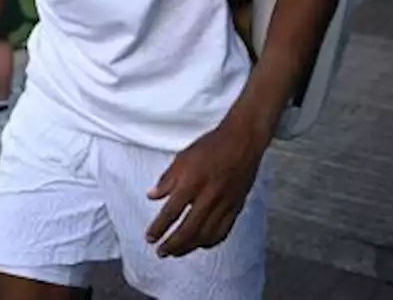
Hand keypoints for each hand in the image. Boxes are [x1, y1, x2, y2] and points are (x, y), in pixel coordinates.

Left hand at [145, 111, 268, 257]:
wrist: (242, 141)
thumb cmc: (211, 146)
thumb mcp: (183, 157)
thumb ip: (167, 179)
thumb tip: (151, 195)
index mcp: (192, 181)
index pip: (171, 212)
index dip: (159, 228)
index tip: (150, 238)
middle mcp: (209, 196)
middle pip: (188, 229)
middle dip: (172, 244)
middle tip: (160, 252)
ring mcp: (224, 204)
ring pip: (205, 234)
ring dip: (188, 247)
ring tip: (176, 252)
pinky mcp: (236, 207)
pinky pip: (223, 231)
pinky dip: (209, 241)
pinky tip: (200, 244)